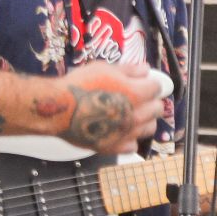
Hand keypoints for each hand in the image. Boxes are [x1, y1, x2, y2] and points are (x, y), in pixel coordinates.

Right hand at [49, 59, 170, 154]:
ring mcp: (126, 133)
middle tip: (139, 98)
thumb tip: (145, 69)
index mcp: (137, 93)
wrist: (59, 108)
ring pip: (150, 128)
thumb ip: (129, 70)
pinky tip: (120, 131)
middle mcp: (136, 115)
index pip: (157, 88)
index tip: (144, 83)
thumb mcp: (104, 68)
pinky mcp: (115, 147)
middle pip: (158, 109)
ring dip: (145, 120)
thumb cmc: (79, 85)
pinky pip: (133, 146)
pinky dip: (130, 139)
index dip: (151, 84)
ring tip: (132, 115)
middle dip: (151, 101)